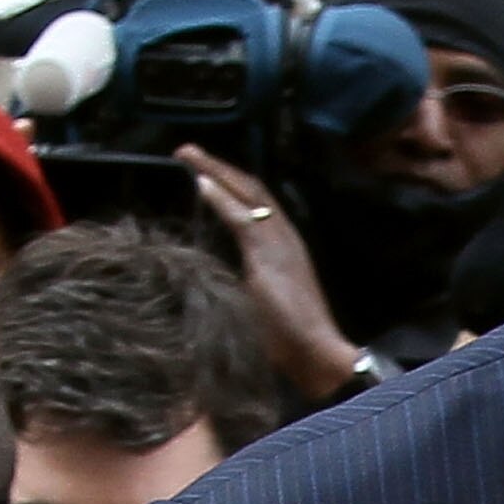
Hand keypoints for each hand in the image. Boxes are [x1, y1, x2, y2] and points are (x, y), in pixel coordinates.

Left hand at [176, 145, 358, 400]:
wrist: (317, 352)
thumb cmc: (287, 340)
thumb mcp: (257, 304)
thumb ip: (239, 283)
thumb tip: (212, 281)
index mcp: (283, 246)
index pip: (255, 203)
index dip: (228, 184)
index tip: (200, 171)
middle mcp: (285, 236)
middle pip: (251, 188)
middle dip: (219, 167)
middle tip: (187, 151)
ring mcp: (280, 242)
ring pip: (247, 193)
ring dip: (216, 170)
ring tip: (189, 155)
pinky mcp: (271, 253)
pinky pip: (243, 216)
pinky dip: (221, 197)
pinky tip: (201, 182)